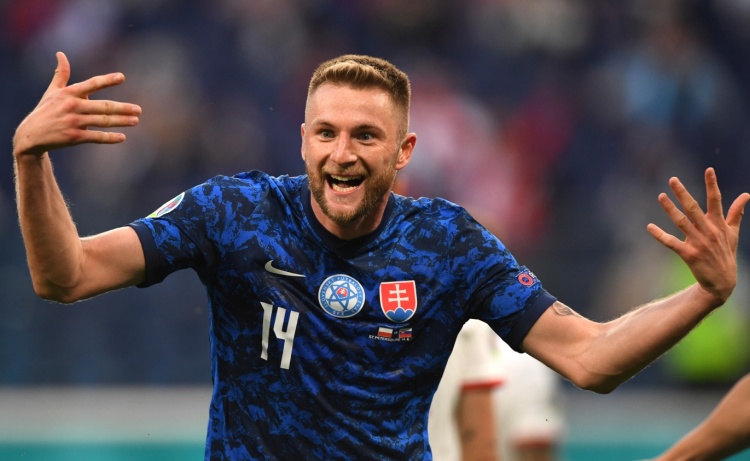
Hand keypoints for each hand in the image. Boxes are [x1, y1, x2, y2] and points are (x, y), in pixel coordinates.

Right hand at [12, 51, 141, 157]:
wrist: (31, 135)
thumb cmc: (45, 111)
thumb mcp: (52, 91)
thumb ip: (61, 74)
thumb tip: (60, 54)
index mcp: (69, 93)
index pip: (92, 84)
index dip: (107, 80)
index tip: (122, 77)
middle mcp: (72, 106)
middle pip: (103, 106)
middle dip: (123, 108)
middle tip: (139, 110)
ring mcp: (74, 122)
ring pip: (103, 121)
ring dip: (121, 121)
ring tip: (135, 120)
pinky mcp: (74, 137)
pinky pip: (96, 137)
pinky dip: (110, 138)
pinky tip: (122, 138)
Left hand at [647, 168, 749, 304]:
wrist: (722, 281)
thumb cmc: (726, 253)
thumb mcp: (733, 233)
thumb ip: (736, 213)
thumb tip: (746, 195)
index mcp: (718, 224)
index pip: (716, 200)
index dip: (712, 184)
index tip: (709, 169)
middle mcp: (708, 231)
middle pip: (693, 208)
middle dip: (683, 193)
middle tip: (672, 180)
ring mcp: (698, 242)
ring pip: (681, 222)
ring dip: (670, 209)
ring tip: (660, 196)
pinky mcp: (688, 254)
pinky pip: (672, 243)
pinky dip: (660, 235)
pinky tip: (649, 227)